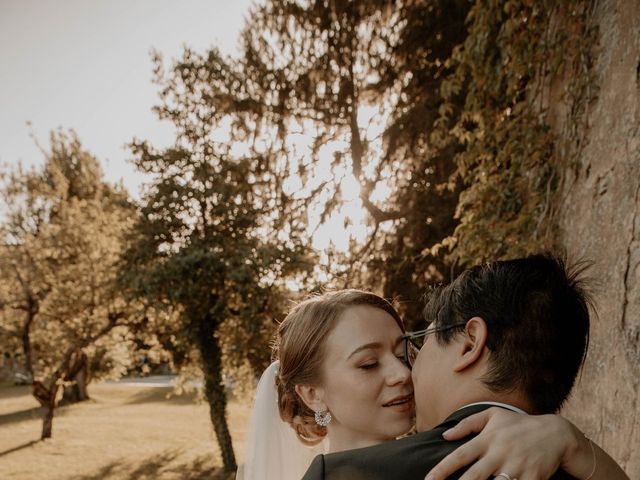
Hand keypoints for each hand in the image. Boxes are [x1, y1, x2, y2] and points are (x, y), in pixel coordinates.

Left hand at [424, 407, 575, 479]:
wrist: (556, 433)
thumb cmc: (518, 425)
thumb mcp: (493, 415)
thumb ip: (467, 424)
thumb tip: (445, 435)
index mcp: (487, 439)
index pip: (460, 455)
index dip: (443, 468)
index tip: (429, 479)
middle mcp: (499, 453)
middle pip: (474, 475)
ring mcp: (516, 466)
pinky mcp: (533, 477)